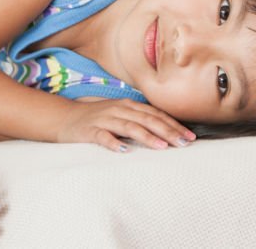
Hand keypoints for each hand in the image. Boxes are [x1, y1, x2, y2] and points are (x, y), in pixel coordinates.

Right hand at [57, 99, 196, 151]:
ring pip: (129, 127)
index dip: (174, 124)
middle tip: (184, 143)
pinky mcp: (90, 131)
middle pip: (148, 119)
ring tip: (162, 146)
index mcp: (129, 105)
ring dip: (147, 137)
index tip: (189, 136)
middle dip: (168, 131)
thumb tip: (166, 131)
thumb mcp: (121, 115)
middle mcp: (120, 109)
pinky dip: (114, 143)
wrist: (65, 118)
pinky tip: (124, 151)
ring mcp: (105, 119)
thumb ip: (140, 119)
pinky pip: (103, 137)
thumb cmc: (98, 119)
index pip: (156, 114)